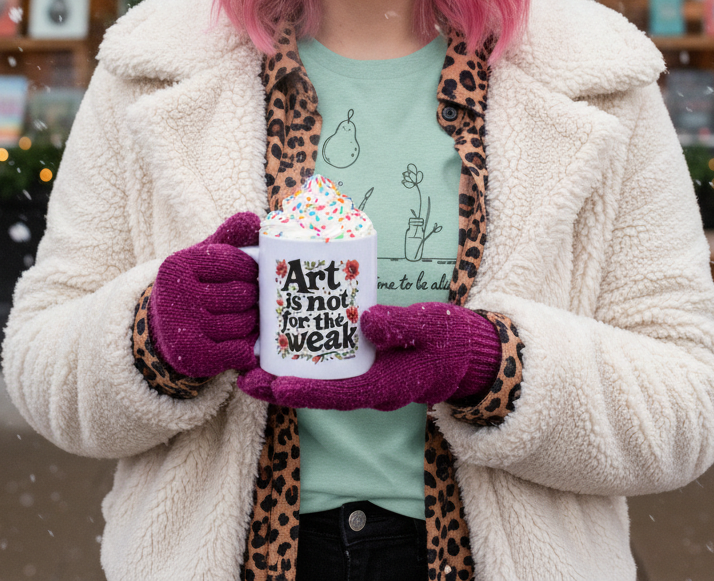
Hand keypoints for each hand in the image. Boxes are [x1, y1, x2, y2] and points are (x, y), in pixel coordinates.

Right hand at [148, 212, 259, 377]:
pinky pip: (236, 352)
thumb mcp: (203, 257)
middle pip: (242, 294)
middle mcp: (177, 295)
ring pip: (243, 323)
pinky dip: (246, 350)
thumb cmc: (194, 286)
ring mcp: (184, 327)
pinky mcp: (191, 356)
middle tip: (253, 298)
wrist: (161, 330)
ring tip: (247, 319)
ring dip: (252, 323)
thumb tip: (256, 221)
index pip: (234, 261)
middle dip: (255, 297)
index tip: (254, 274)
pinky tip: (243, 345)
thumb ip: (229, 236)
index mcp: (180, 265)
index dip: (252, 269)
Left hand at [237, 301, 499, 410]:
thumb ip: (403, 325)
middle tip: (245, 378)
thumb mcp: (432, 327)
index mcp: (387, 386)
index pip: (340, 393)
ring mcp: (366, 379)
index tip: (275, 387)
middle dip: (282, 388)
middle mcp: (371, 389)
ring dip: (287, 375)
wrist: (468, 354)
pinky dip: (307, 359)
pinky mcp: (364, 365)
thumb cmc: (451, 340)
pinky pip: (331, 367)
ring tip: (252, 364)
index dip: (306, 391)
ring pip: (321, 382)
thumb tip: (367, 320)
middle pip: (320, 393)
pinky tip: (286, 343)